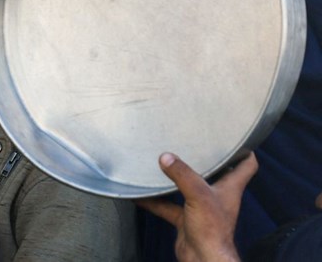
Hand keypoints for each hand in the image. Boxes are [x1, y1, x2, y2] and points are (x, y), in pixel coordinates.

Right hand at [137, 152, 255, 261]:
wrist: (203, 260)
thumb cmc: (212, 229)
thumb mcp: (198, 195)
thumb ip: (182, 174)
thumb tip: (165, 156)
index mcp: (229, 188)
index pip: (247, 165)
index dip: (244, 150)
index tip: (235, 137)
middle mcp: (217, 196)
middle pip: (215, 173)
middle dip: (203, 160)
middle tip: (190, 143)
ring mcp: (201, 209)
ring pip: (187, 188)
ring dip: (174, 179)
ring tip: (159, 163)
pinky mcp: (186, 220)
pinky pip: (168, 206)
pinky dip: (154, 200)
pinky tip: (140, 194)